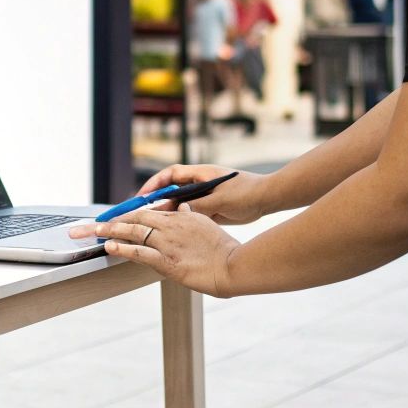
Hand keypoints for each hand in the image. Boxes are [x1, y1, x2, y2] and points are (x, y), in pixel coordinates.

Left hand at [68, 207, 242, 296]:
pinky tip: (109, 246)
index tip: (110, 218)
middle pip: (133, 218)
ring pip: (133, 232)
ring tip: (91, 232)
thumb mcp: (206, 224)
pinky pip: (140, 252)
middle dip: (108, 221)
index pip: (146, 212)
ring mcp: (168, 243)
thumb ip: (189, 215)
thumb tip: (180, 207)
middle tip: (87, 225)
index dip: (125, 215)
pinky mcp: (168, 261)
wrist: (234, 266)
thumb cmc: (223, 248)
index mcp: (179, 217)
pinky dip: (123, 248)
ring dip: (109, 231)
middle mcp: (171, 226)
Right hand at [136, 164, 269, 224]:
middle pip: (171, 190)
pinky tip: (172, 233)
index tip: (142, 196)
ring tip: (152, 226)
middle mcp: (199, 183)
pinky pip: (189, 214)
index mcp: (200, 174)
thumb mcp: (220, 200)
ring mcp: (204, 196)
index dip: (154, 184)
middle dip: (155, 201)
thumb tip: (176, 212)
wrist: (267, 199)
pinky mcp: (210, 209)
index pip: (170, 175)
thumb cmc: (246, 193)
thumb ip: (198, 205)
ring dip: (166, 213)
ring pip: (179, 204)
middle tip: (140, 214)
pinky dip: (180, 221)